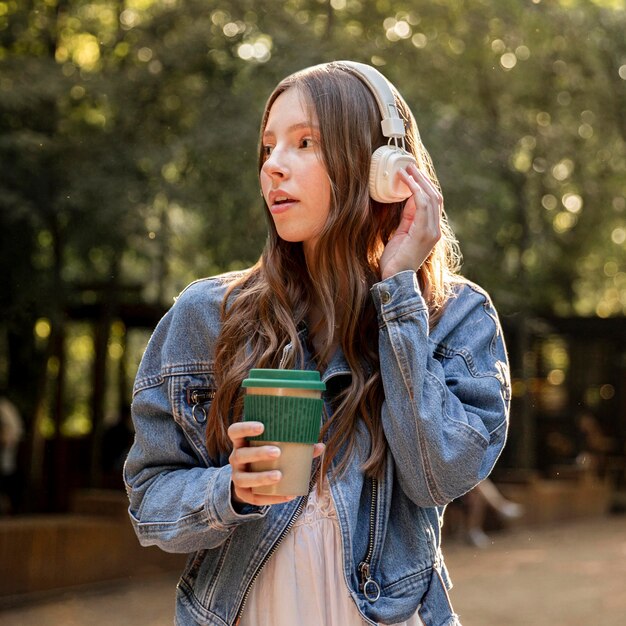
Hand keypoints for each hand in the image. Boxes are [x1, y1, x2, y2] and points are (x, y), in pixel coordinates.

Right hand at [228, 421, 324, 506]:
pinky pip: (254, 498)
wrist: (250, 481)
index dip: (245, 427)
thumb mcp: (276, 448)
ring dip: (261, 477)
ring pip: (243, 478)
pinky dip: (271, 498)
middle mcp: (236, 458)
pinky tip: (287, 496)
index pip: (235, 431)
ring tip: (279, 476)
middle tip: (277, 452)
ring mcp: (237, 476)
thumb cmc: (267, 458)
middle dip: (258, 453)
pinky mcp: (242, 494)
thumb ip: (297, 446)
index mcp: (242, 443)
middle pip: (241, 454)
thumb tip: (320, 446)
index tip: (262, 427)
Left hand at [379, 163, 442, 279]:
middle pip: (435, 196)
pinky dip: (414, 190)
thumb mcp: (401, 234)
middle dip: (423, 179)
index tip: (412, 173)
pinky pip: (422, 205)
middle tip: (410, 166)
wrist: (395, 279)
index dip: (424, 186)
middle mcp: (435, 230)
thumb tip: (407, 199)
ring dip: (418, 181)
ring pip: (430, 197)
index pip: (433, 202)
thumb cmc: (395, 260)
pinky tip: (405, 181)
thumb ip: (407, 219)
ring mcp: (432, 232)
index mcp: (431, 230)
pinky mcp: (424, 233)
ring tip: (406, 169)